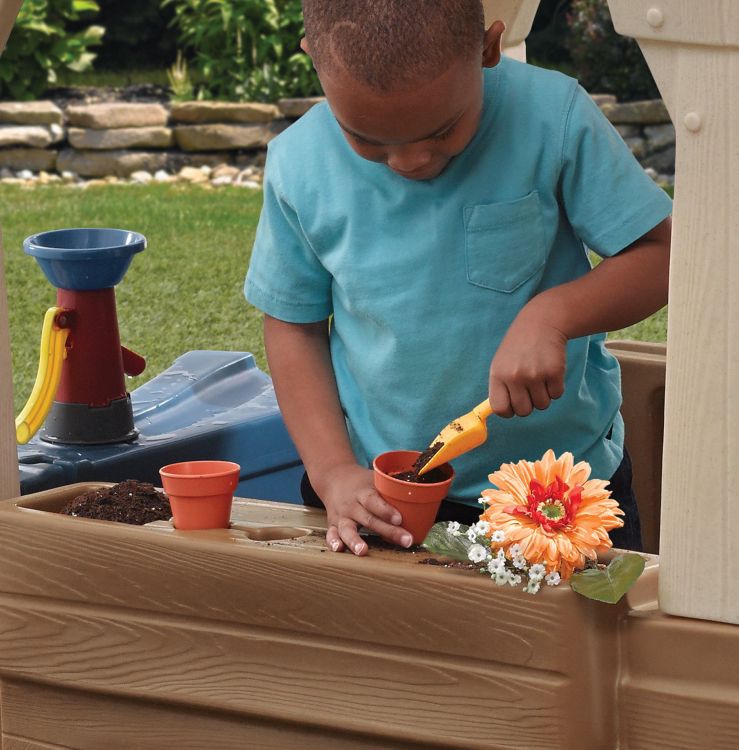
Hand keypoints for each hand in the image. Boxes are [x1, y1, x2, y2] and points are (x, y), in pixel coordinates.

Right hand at [314, 463, 413, 554]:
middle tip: (405, 541)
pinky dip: (333, 542)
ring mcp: (342, 515)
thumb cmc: (362, 482)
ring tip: (363, 551)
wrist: (334, 478)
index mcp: (364, 492)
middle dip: (388, 531)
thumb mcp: (376, 478)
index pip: (375, 501)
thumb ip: (394, 487)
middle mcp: (352, 505)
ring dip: (354, 540)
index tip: (400, 519)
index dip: (387, 510)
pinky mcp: (333, 524)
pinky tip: (339, 550)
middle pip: (369, 519)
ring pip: (347, 528)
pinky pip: (331, 534)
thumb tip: (426, 492)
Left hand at [489, 303, 567, 417]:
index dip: (508, 410)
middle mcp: (515, 376)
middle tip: (529, 389)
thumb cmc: (518, 348)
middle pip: (523, 411)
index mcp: (498, 375)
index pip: (500, 409)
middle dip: (528, 404)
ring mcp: (535, 374)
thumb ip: (500, 387)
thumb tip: (504, 412)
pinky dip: (555, 387)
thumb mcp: (500, 364)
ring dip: (543, 395)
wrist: (540, 323)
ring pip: (542, 405)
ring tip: (539, 377)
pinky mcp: (554, 372)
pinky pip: (556, 395)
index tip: (513, 403)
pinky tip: (550, 371)